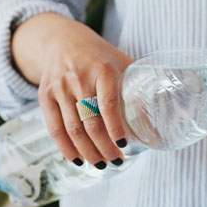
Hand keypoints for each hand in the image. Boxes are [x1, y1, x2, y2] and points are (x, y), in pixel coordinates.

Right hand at [13, 13, 133, 168]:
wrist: (62, 40)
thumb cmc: (100, 57)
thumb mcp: (121, 63)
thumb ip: (138, 86)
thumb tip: (161, 117)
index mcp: (102, 70)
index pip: (108, 103)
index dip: (116, 127)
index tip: (125, 145)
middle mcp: (78, 79)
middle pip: (90, 122)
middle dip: (104, 147)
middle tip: (117, 161)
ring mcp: (59, 88)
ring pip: (73, 129)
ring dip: (88, 152)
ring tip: (101, 165)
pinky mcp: (45, 96)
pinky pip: (54, 128)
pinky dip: (66, 148)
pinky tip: (78, 160)